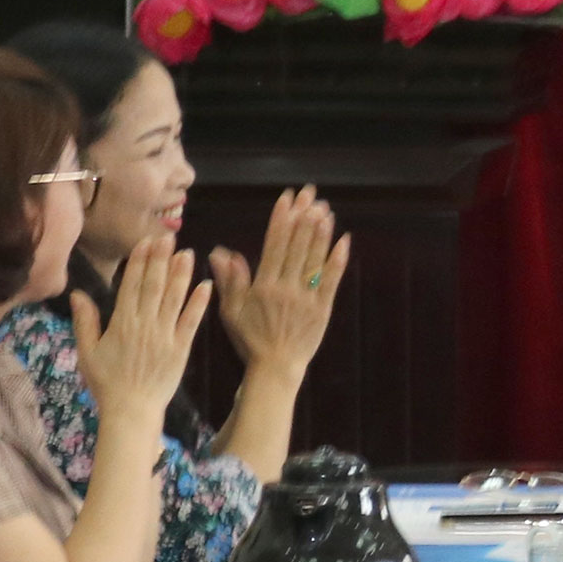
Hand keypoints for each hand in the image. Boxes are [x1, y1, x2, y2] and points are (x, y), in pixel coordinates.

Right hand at [71, 236, 209, 428]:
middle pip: (153, 286)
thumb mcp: (87, 352)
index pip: (131, 286)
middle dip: (160, 260)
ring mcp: (165, 335)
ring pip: (174, 299)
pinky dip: (199, 303)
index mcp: (121, 323)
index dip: (139, 262)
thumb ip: (84, 321)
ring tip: (187, 252)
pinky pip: (191, 322)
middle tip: (168, 237)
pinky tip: (207, 285)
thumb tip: (77, 293)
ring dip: (181, 275)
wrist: (132, 409)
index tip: (145, 242)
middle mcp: (144, 324)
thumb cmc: (106, 382)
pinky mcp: (182, 348)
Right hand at [210, 187, 348, 376]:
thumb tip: (219, 252)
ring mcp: (307, 297)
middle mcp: (286, 288)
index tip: (287, 199)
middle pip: (297, 246)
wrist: (275, 367)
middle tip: (310, 194)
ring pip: (314, 259)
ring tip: (324, 209)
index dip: (282, 220)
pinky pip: (332, 280)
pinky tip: (343, 241)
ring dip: (321, 232)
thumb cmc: (249, 339)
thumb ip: (229, 280)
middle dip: (303, 217)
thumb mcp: (231, 311)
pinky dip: (338, 260)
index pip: (274, 245)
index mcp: (263, 285)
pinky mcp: (323, 308)